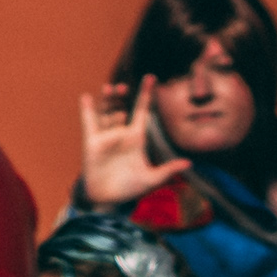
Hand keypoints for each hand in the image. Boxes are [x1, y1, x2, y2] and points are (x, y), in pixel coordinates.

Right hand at [74, 82, 188, 209]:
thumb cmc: (130, 189)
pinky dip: (87, 110)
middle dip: (123, 95)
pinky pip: (89, 123)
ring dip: (108, 100)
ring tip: (110, 88)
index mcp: (137, 137)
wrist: (108, 199)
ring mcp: (106, 136)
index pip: (142, 110)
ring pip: (107, 112)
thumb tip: (189, 163)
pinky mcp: (92, 142)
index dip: (146, 94)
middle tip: (124, 86)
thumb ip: (168, 170)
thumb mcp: (151, 180)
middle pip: (122, 107)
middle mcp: (121, 133)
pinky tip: (87, 97)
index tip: (151, 77)